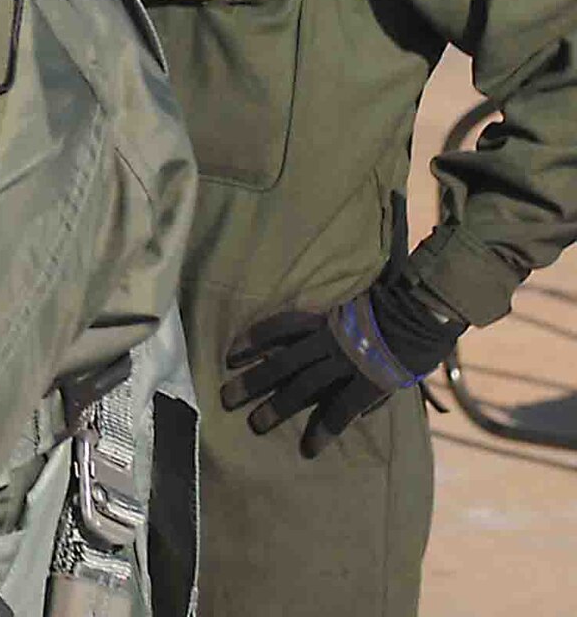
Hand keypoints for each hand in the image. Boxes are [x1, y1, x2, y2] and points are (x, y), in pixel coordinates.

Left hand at [221, 194, 463, 457]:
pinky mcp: (366, 385)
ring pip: (301, 389)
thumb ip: (355, 259)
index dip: (253, 340)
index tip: (230, 352)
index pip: (279, 327)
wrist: (429, 308)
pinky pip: (340, 411)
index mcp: (325, 316)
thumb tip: (368, 205)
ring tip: (253, 425)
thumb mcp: (370, 273)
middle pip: (279, 363)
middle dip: (250, 382)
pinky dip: (324, 430)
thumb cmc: (403, 289)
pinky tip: (308, 447)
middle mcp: (326, 341)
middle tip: (224, 399)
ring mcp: (344, 364)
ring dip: (275, 408)